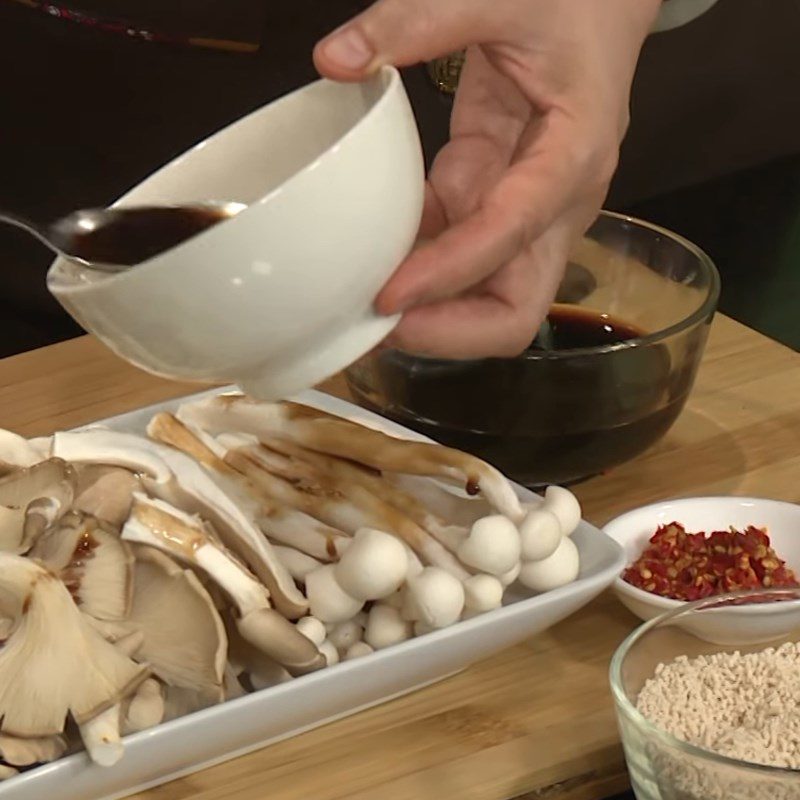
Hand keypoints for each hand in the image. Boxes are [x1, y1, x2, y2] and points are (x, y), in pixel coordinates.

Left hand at [315, 0, 660, 358]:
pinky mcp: (491, 200)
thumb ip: (417, 20)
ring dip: (426, 312)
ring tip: (356, 307)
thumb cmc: (573, 0)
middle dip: (448, 332)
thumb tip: (336, 58)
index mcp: (572, 157)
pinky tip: (368, 259)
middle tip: (375, 326)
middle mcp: (555, 204)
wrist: (600, 3)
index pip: (509, 237)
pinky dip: (413, 265)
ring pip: (483, 299)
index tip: (385, 296)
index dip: (447, 276)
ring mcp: (523, 212)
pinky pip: (452, 254)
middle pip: (514, 311)